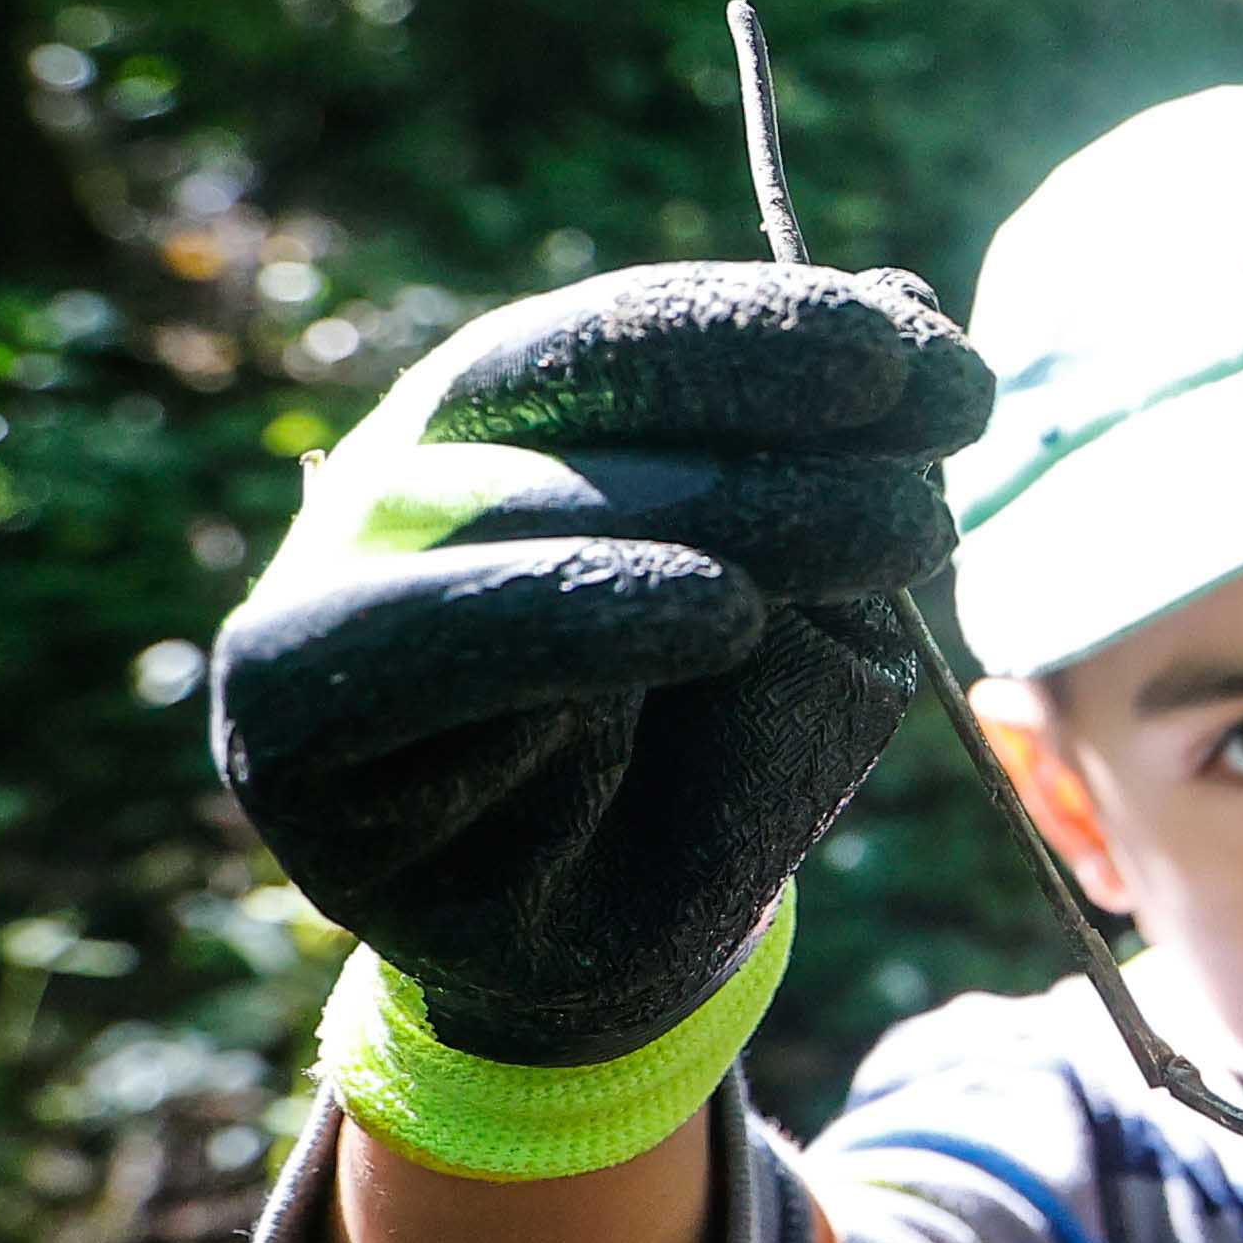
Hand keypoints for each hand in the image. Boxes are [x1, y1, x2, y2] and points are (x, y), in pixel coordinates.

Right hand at [212, 263, 992, 1071]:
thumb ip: (842, 467)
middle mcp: (400, 480)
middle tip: (948, 444)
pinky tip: (719, 614)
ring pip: (495, 505)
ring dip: (710, 508)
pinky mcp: (290, 731)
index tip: (952, 370)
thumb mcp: (823, 606)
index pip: (628, 332)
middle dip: (763, 400)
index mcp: (511, 419)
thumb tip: (906, 289)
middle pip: (553, 386)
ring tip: (891, 531)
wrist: (621, 952)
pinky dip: (569, 616)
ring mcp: (328, 593)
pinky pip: (409, 652)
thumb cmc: (716, 751)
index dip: (782, 327)